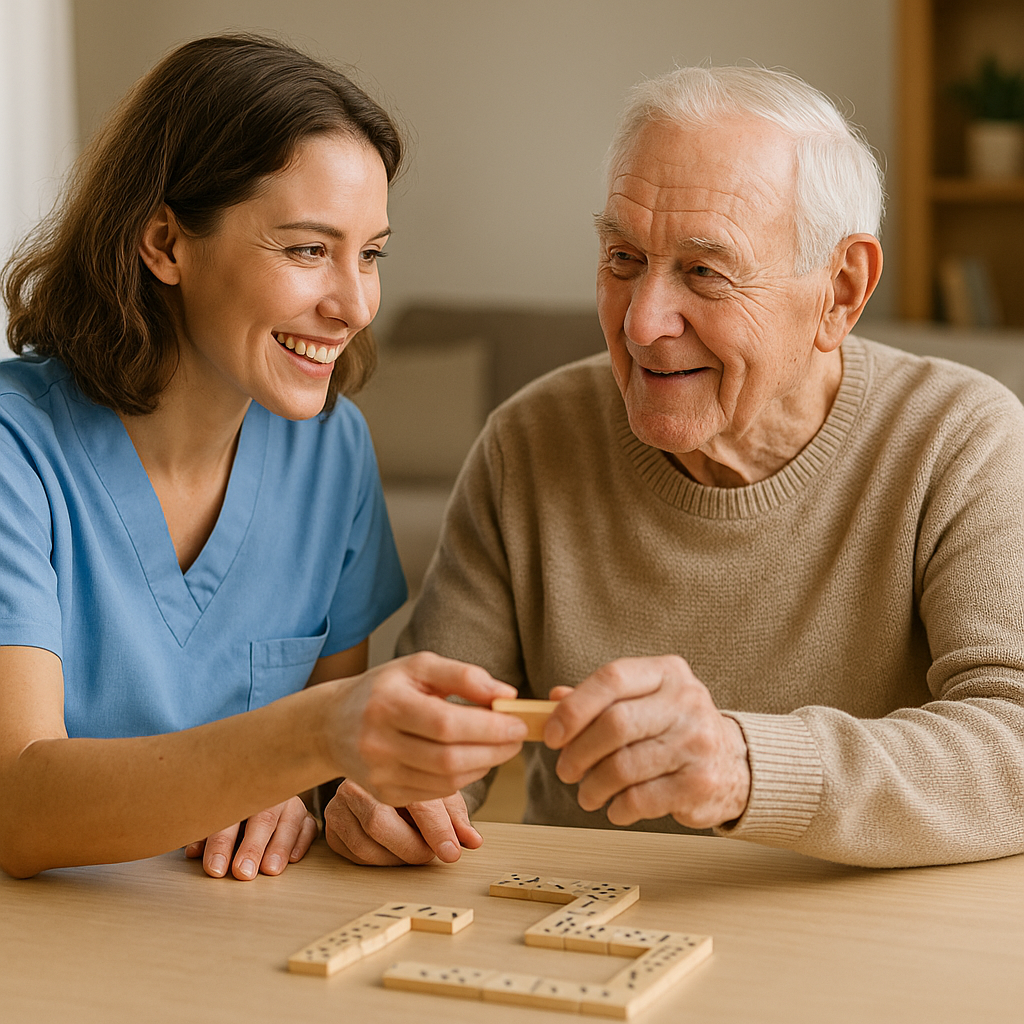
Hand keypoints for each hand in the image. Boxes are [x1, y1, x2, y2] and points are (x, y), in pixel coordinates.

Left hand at [185, 795, 317, 879]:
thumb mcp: (218, 816)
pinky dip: (301, 842)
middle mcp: (268, 795)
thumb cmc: (234, 808)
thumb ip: (207, 834)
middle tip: (243, 872)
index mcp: (241, 792)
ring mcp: (290, 804)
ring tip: (269, 869)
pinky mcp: (305, 817)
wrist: (263, 787)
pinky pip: (308, 827)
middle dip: (252, 847)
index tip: (215, 868)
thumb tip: (194, 852)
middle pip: (262, 818)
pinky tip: (293, 859)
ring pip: (288, 822)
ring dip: (279, 847)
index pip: (230, 817)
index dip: (221, 843)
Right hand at [323, 779, 481, 865]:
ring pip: (365, 845)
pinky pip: (352, 854)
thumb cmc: (413, 784)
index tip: (451, 853)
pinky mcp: (331, 825)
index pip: (413, 800)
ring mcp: (339, 803)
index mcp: (391, 765)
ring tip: (414, 851)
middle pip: (379, 823)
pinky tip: (393, 850)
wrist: (375, 771)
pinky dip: (378, 860)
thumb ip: (455, 817)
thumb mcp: (438, 793)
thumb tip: (472, 841)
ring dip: (396, 858)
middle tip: (431, 854)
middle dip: (412, 848)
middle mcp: (358, 781)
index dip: (436, 830)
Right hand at [329, 652, 527, 806]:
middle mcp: (378, 743)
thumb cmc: (384, 689)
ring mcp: (379, 775)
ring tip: (500, 747)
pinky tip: (474, 760)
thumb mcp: (419, 668)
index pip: (446, 723)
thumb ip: (463, 676)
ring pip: (446, 780)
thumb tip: (506, 695)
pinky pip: (436, 793)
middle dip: (494, 750)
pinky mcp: (384, 795)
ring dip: (484, 765)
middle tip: (517, 737)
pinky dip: (464, 778)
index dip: (489, 727)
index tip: (517, 723)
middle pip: (449, 757)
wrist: (332, 724)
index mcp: (387, 704)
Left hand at [545, 656, 749, 828]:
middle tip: (565, 770)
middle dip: (579, 752)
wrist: (733, 763)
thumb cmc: (674, 728)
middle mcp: (686, 701)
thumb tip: (554, 700)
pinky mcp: (701, 783)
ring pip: (624, 766)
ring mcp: (697, 742)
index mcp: (667, 672)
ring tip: (586, 794)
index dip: (574, 708)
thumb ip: (601, 698)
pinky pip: (641, 799)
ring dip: (594, 786)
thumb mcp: (644, 700)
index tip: (551, 735)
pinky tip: (614, 808)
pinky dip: (618, 808)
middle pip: (615, 724)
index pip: (612, 678)